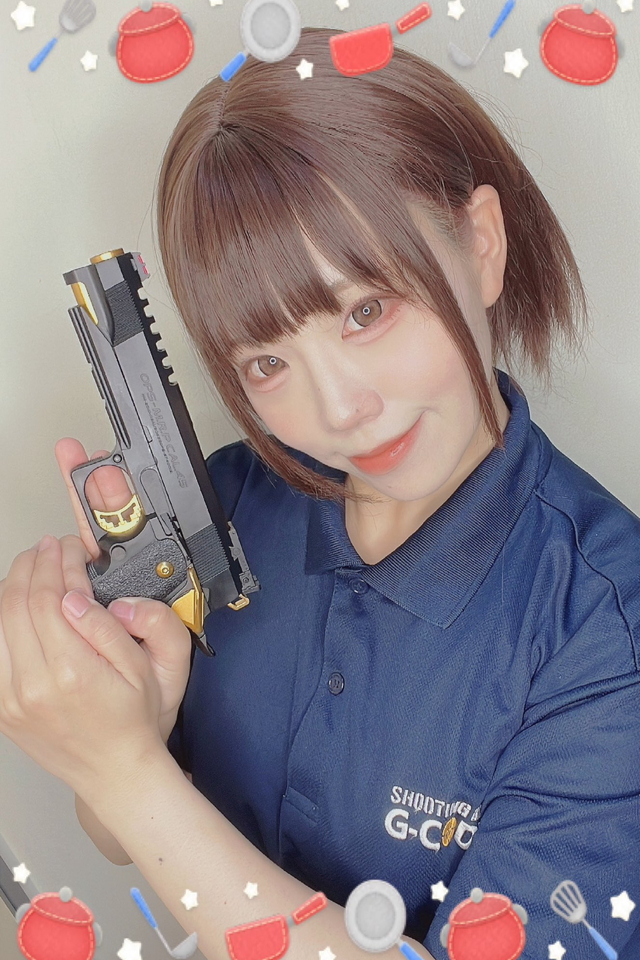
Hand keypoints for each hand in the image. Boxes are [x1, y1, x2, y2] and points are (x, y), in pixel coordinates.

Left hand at [0, 535, 165, 796]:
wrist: (116, 771)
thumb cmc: (135, 719)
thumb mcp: (144, 669)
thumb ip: (109, 629)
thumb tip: (73, 598)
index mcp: (72, 672)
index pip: (49, 598)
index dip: (57, 563)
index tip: (68, 547)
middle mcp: (32, 686)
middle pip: (15, 605)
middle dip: (31, 566)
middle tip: (47, 549)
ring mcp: (10, 700)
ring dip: (10, 588)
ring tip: (32, 568)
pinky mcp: (1, 708)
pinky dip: (0, 622)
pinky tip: (15, 606)